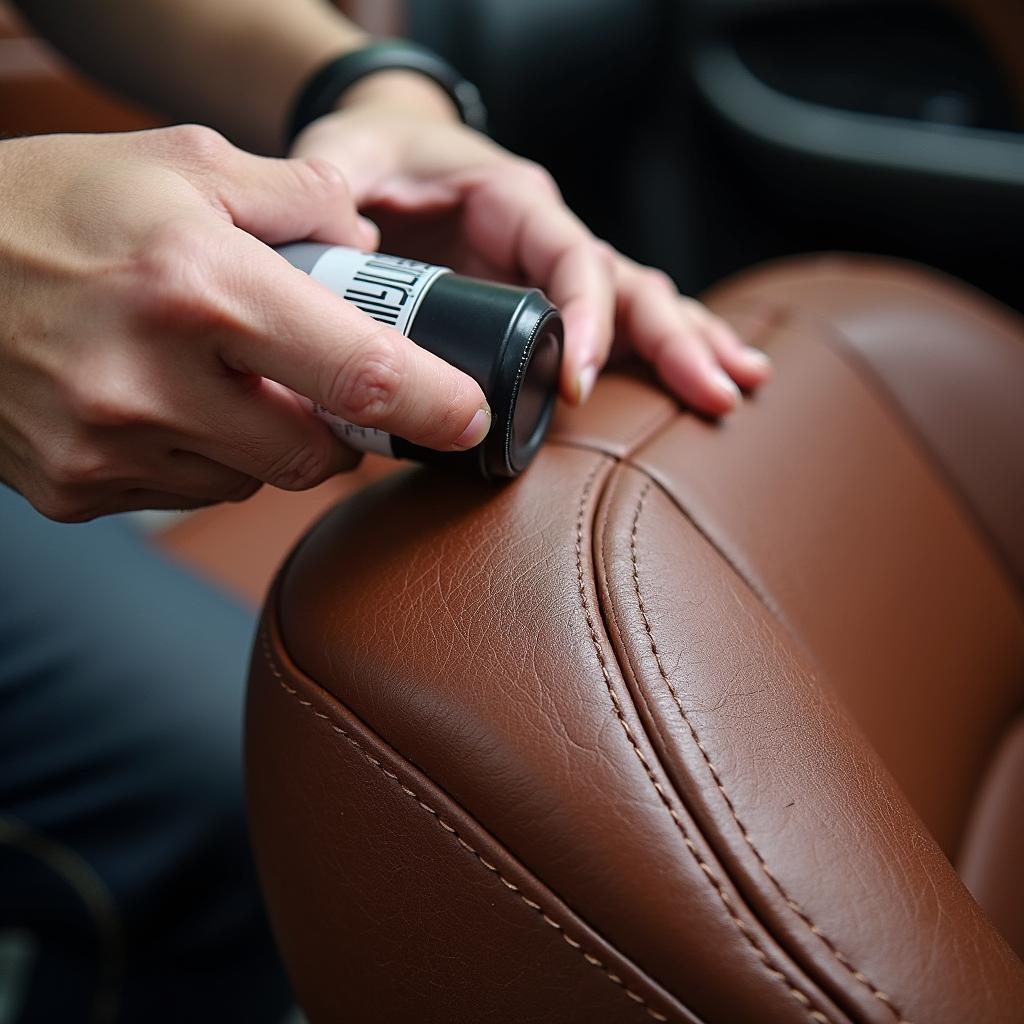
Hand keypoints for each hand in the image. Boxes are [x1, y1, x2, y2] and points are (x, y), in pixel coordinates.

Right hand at [0, 126, 489, 521]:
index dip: (431, 405)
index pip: (358, 374)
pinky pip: (185, 494)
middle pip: (313, 457)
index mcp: (198, 288)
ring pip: (250, 482)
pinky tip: (163, 406)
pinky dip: (199, 458)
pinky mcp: (77, 489)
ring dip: (262, 442)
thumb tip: (368, 239)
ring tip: (219, 380)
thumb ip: (294, 198)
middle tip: (316, 386)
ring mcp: (109, 448)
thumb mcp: (179, 166)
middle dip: (335, 431)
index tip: (470, 417)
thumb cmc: (51, 206)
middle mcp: (153, 381)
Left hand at [292, 82, 770, 412]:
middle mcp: (548, 238)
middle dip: (673, 339)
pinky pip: (612, 327)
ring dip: (687, 348)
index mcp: (514, 202)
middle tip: (715, 393)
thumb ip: (338, 184)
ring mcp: (554, 273)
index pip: (568, 256)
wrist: (388, 158)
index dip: (583, 314)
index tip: (580, 377)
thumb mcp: (346, 156)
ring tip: (732, 391)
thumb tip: (351, 247)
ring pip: (637, 306)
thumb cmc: (375, 155)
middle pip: (627, 285)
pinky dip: (656, 356)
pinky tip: (698, 387)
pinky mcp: (546, 303)